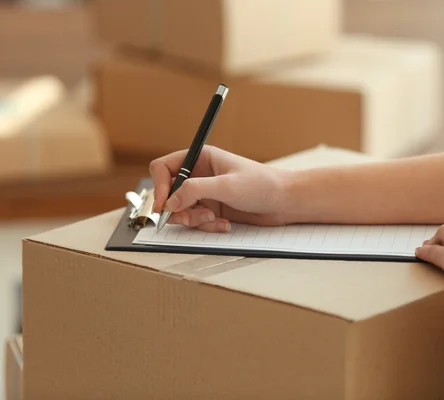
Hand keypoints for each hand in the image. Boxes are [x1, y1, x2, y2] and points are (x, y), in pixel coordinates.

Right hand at [149, 146, 292, 231]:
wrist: (285, 201)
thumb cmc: (263, 185)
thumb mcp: (227, 186)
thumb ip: (196, 191)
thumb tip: (169, 202)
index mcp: (200, 158)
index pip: (163, 168)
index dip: (158, 186)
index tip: (163, 206)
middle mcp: (199, 175)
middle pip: (168, 193)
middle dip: (178, 209)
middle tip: (191, 217)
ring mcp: (205, 194)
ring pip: (181, 211)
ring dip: (194, 220)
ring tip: (214, 219)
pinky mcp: (213, 210)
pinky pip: (197, 222)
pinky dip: (207, 227)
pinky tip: (225, 224)